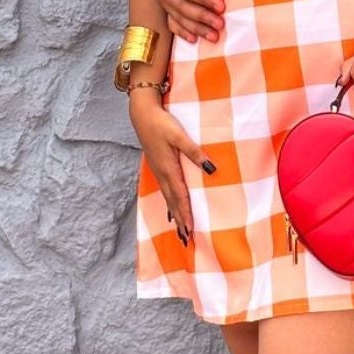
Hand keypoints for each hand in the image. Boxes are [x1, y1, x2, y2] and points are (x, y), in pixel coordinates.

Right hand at [129, 95, 215, 240]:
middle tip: (185, 239)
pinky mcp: (157, 166)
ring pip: (168, 198)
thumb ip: (194, 152)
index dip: (185, 214)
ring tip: (179, 230)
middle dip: (180, 221)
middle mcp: (162, 174)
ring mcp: (158, 171)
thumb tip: (210, 170)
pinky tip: (170, 210)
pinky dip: (169, 203)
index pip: (179, 196)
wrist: (142, 114)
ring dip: (175, 214)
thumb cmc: (162, 123)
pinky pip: (164, 190)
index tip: (190, 231)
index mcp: (169, 169)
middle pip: (173, 202)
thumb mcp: (179, 135)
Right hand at [153, 0, 224, 43]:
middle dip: (201, 17)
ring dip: (196, 28)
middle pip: (181, 6)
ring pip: (178, 17)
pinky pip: (173, 22)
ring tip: (213, 36)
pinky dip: (183, 31)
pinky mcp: (167, 6)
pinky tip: (195, 39)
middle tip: (220, 24)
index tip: (221, 6)